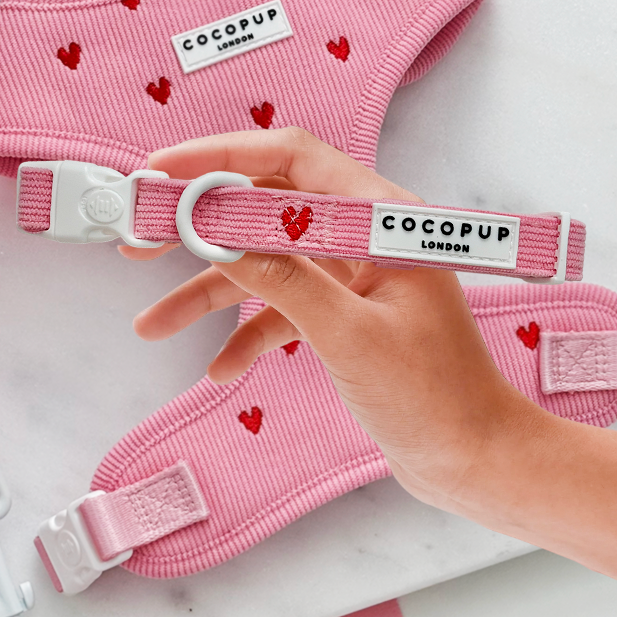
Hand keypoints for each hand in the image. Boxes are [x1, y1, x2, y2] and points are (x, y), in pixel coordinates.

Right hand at [119, 127, 537, 514]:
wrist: (475, 459)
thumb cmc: (437, 398)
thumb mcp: (349, 336)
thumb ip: (282, 281)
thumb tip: (216, 236)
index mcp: (381, 219)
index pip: (291, 159)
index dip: (222, 157)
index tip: (163, 173)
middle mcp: (365, 237)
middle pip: (267, 209)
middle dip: (200, 224)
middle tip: (140, 237)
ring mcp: (352, 276)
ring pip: (266, 264)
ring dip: (210, 291)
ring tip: (153, 322)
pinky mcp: (343, 314)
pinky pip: (281, 309)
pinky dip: (247, 333)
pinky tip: (222, 368)